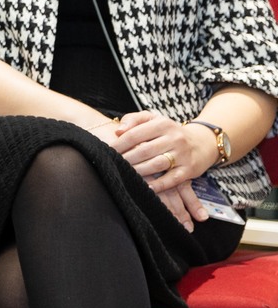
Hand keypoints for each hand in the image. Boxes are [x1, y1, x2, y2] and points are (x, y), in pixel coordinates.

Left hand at [107, 110, 217, 229]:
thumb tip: (118, 131)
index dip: (119, 144)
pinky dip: (158, 185)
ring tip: (124, 175)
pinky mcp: (189, 170)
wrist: (202, 142)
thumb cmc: (169, 131)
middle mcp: (174, 138)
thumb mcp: (153, 119)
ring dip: (138, 171)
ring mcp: (182, 154)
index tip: (107, 150)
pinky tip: (145, 188)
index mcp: (163, 124)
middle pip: (144, 150)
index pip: (135, 134)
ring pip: (156, 165)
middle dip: (126, 159)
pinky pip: (172, 180)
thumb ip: (133, 119)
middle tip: (112, 164)